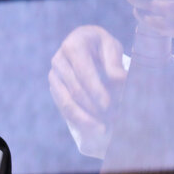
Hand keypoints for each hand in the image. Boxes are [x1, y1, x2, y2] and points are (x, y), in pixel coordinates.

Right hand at [49, 25, 126, 155]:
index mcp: (73, 45)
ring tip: (103, 128)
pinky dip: (79, 120)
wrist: (85, 45)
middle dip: (94, 107)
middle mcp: (59, 59)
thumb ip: (114, 63)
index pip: (84, 72)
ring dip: (85, 118)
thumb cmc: (102, 47)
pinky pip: (64, 108)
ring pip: (67, 103)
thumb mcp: (111, 47)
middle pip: (75, 90)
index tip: (107, 105)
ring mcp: (53, 75)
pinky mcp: (54, 88)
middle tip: (112, 119)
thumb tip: (120, 79)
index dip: (95, 90)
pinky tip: (94, 127)